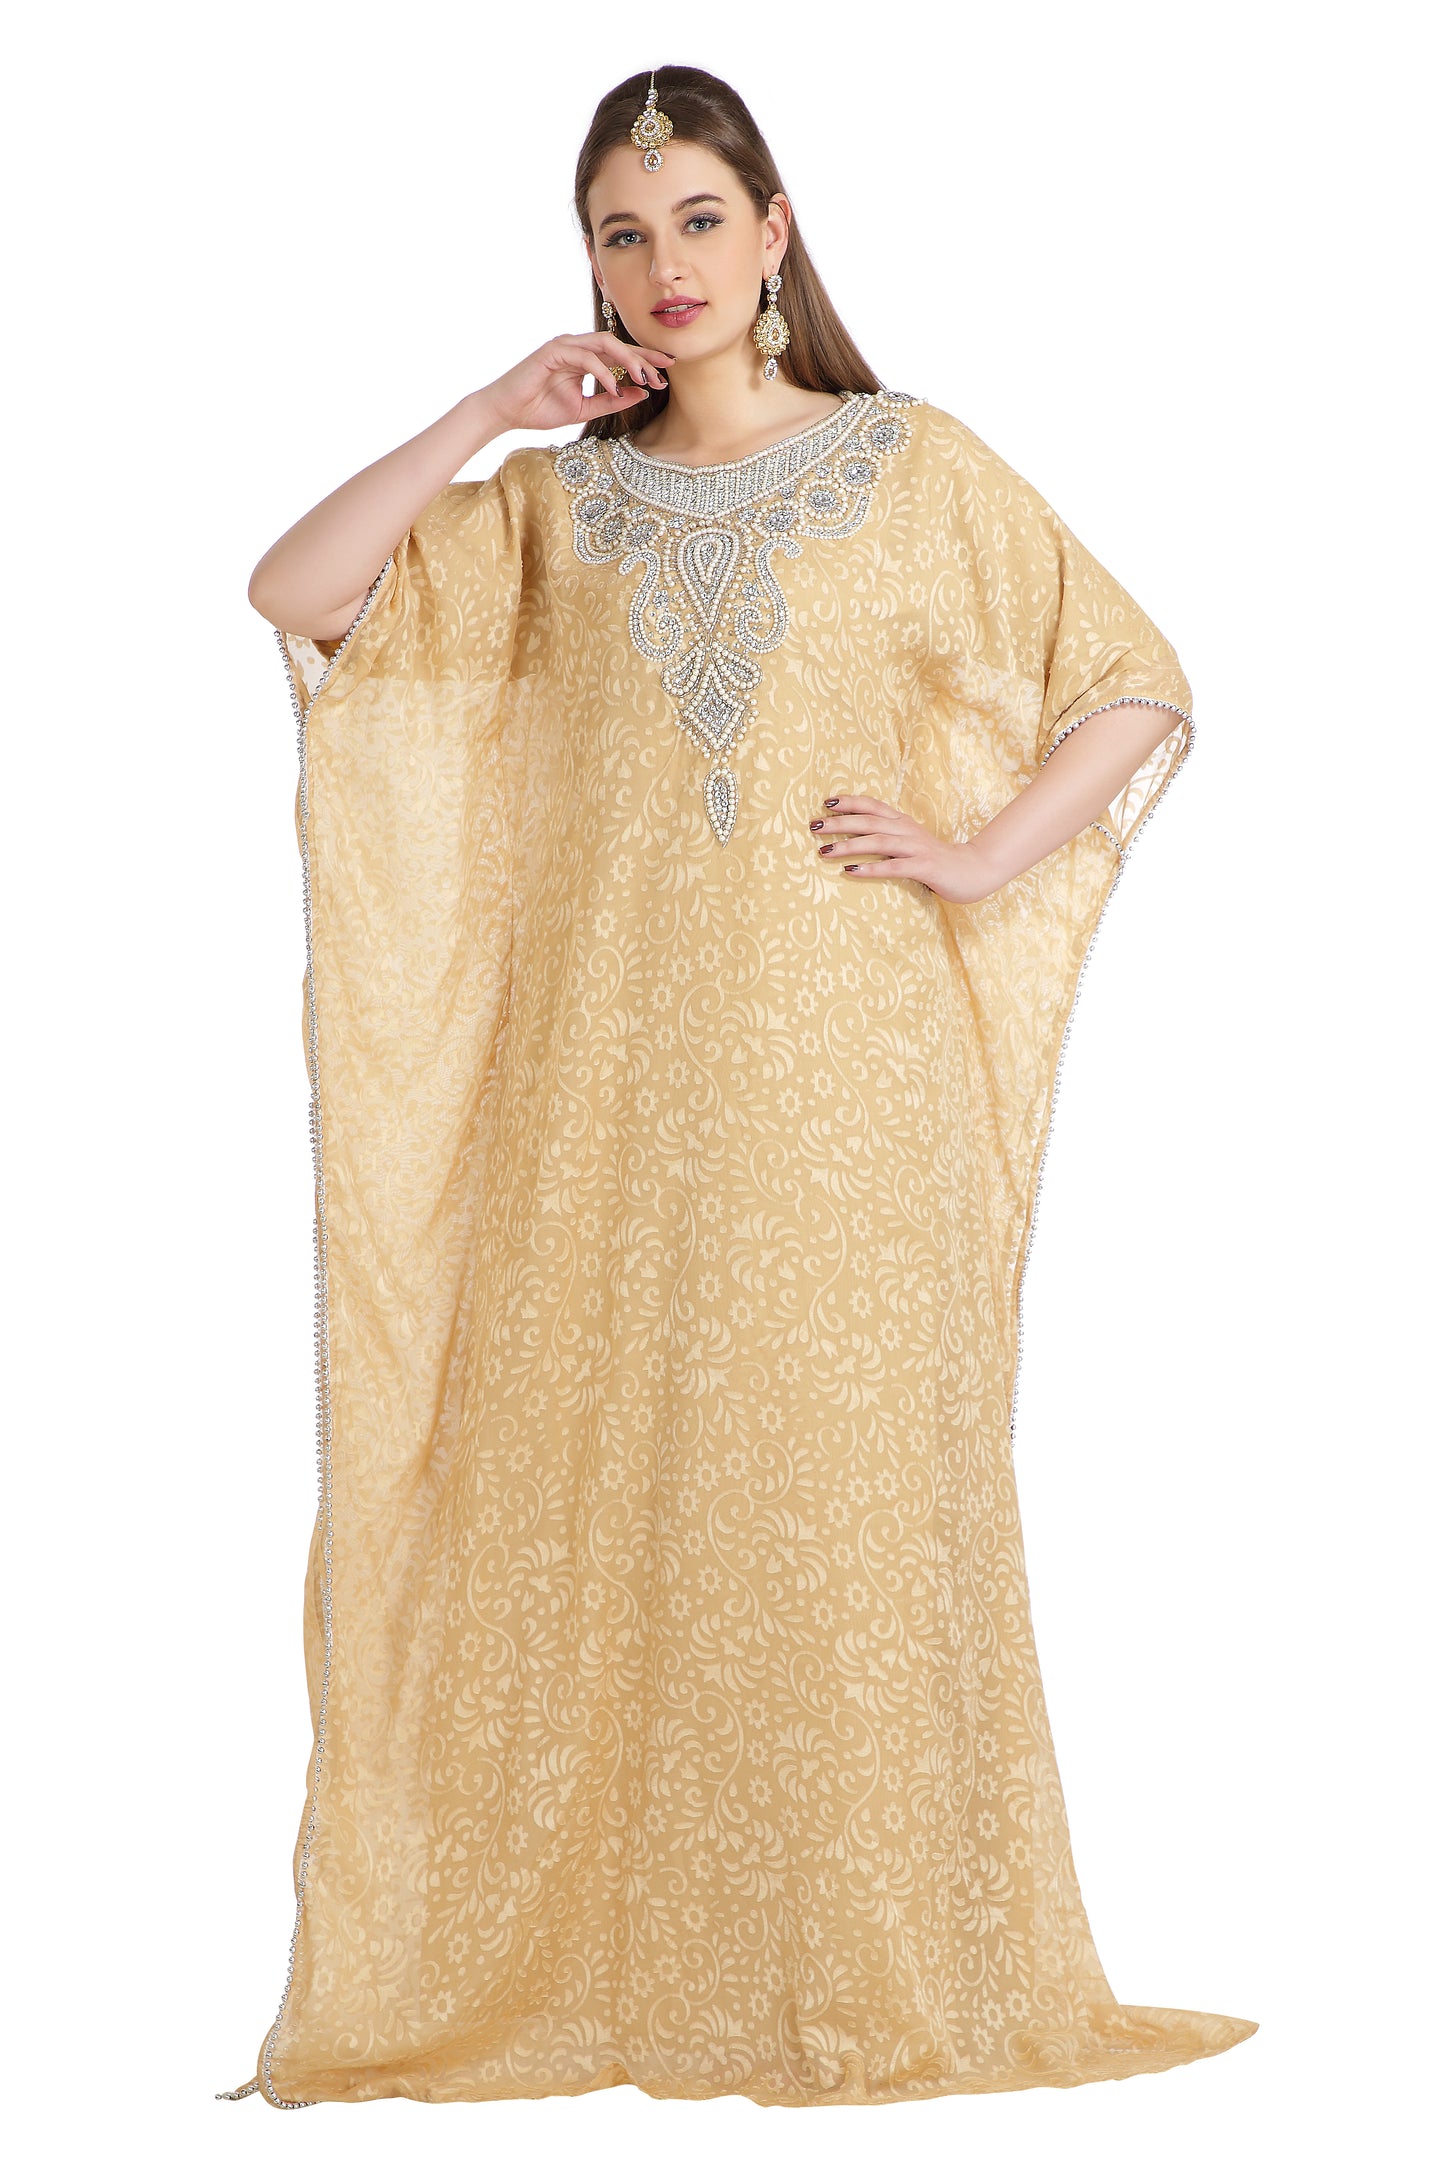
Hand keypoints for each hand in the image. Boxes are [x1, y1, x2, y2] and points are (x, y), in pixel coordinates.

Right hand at [480, 332, 675, 433]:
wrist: (507, 412)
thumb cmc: (540, 409)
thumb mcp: (584, 409)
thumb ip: (611, 400)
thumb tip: (641, 393)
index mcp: (585, 359)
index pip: (621, 356)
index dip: (645, 362)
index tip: (667, 374)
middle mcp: (578, 347)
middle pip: (619, 344)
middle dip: (644, 357)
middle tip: (666, 370)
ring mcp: (565, 346)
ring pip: (605, 344)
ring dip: (628, 360)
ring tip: (645, 377)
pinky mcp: (553, 351)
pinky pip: (585, 357)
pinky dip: (603, 371)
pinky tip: (615, 385)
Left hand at [808, 795, 1002, 903]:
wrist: (974, 870)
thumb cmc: (936, 859)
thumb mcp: (910, 842)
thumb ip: (888, 837)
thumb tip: (857, 837)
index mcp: (903, 822)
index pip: (873, 805)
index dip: (850, 802)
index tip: (825, 802)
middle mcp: (908, 830)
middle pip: (869, 821)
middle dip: (839, 823)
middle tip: (813, 826)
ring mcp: (916, 848)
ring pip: (878, 842)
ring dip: (848, 845)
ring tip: (824, 850)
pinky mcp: (924, 867)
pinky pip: (893, 867)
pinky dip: (870, 869)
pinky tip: (850, 871)